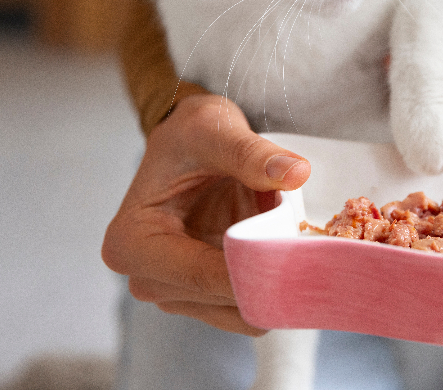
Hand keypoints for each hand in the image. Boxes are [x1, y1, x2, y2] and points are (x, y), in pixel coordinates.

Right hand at [102, 93, 309, 334]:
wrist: (190, 147)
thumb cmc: (191, 138)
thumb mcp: (215, 131)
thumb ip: (251, 153)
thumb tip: (295, 172)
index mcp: (131, 242)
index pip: (201, 274)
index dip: (254, 268)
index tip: (302, 255)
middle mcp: (146, 279)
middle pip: (223, 299)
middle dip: (270, 275)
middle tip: (311, 245)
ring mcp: (176, 294)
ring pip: (243, 313)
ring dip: (276, 283)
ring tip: (296, 242)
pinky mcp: (204, 299)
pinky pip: (249, 308)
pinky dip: (274, 287)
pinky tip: (288, 254)